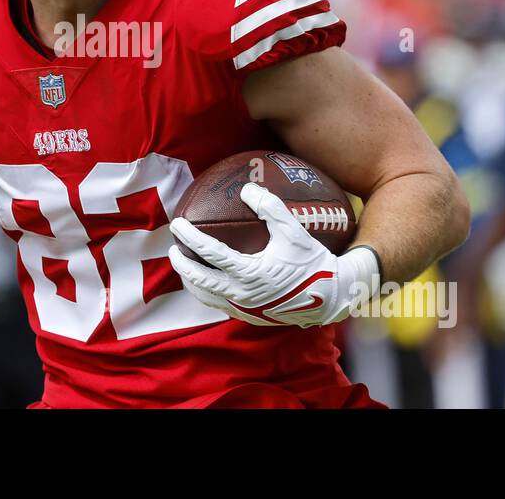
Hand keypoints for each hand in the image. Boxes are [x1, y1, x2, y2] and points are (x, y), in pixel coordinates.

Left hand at [167, 183, 378, 327]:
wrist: (330, 297)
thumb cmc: (311, 261)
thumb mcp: (293, 231)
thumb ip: (270, 208)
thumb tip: (247, 188)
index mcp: (250, 273)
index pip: (210, 253)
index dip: (190, 238)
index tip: (177, 224)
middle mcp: (242, 294)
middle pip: (199, 279)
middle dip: (181, 263)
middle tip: (173, 247)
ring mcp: (244, 308)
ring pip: (206, 296)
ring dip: (190, 281)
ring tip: (184, 266)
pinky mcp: (250, 316)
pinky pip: (219, 304)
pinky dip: (206, 292)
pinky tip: (207, 282)